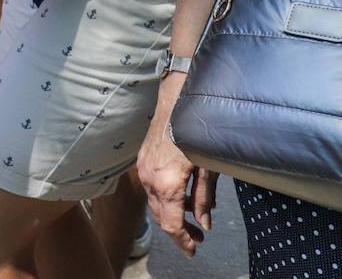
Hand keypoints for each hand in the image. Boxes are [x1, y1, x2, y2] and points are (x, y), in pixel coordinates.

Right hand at [138, 86, 216, 256]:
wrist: (175, 100)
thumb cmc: (196, 130)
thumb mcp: (208, 168)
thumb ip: (204, 197)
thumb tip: (204, 222)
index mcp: (166, 183)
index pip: (170, 223)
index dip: (182, 240)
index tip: (193, 250)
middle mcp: (149, 178)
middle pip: (160, 216)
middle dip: (178, 230)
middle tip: (197, 240)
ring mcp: (143, 168)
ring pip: (155, 202)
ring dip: (171, 214)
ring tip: (193, 219)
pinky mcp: (143, 159)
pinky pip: (152, 187)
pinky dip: (165, 198)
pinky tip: (182, 197)